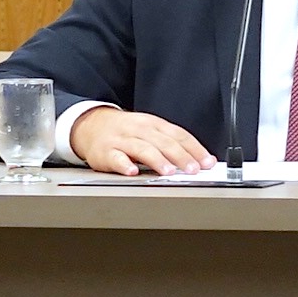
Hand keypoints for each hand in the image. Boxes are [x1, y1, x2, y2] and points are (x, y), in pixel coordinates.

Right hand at [67, 107, 213, 175]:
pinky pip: (116, 158)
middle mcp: (139, 130)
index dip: (194, 149)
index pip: (178, 135)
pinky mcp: (106, 152)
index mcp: (153, 124)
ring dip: (157, 160)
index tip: (207, 162)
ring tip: (169, 171)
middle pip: (163, 142)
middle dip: (180, 156)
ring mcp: (122, 140)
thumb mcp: (149, 131)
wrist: (91, 125)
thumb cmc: (126, 131)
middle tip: (193, 169)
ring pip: (142, 148)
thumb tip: (198, 160)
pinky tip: (132, 171)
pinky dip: (124, 164)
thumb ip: (171, 144)